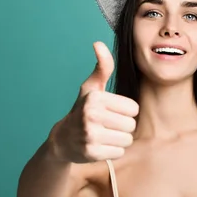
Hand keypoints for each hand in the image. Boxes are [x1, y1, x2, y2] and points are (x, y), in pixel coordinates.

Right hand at [50, 41, 138, 162]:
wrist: (63, 140)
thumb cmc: (83, 110)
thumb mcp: (92, 88)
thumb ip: (102, 67)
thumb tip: (98, 43)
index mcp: (95, 97)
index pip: (133, 108)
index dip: (125, 111)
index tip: (110, 112)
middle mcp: (91, 115)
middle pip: (131, 125)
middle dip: (123, 127)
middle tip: (107, 126)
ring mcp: (90, 135)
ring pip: (127, 140)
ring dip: (119, 140)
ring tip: (104, 135)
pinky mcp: (91, 153)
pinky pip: (119, 153)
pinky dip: (113, 151)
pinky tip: (100, 146)